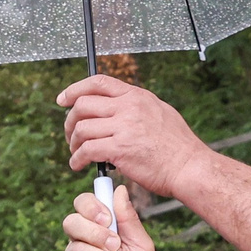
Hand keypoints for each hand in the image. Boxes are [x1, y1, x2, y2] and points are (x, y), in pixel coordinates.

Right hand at [55, 181, 159, 250]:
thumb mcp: (142, 247)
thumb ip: (129, 219)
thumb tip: (119, 189)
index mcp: (101, 227)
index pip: (84, 203)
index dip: (92, 207)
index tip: (107, 218)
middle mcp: (83, 239)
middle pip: (72, 221)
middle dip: (96, 234)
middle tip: (115, 247)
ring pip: (76, 248)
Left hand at [57, 76, 208, 196]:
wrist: (188, 167)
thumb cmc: (177, 146)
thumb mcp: (159, 112)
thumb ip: (135, 107)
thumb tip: (114, 108)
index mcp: (137, 96)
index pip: (98, 82)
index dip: (75, 89)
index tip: (62, 99)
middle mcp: (129, 107)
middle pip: (83, 105)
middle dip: (70, 121)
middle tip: (70, 134)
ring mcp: (124, 127)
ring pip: (82, 128)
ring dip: (72, 142)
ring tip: (75, 153)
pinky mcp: (119, 149)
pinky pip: (86, 150)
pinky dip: (77, 159)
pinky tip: (78, 165)